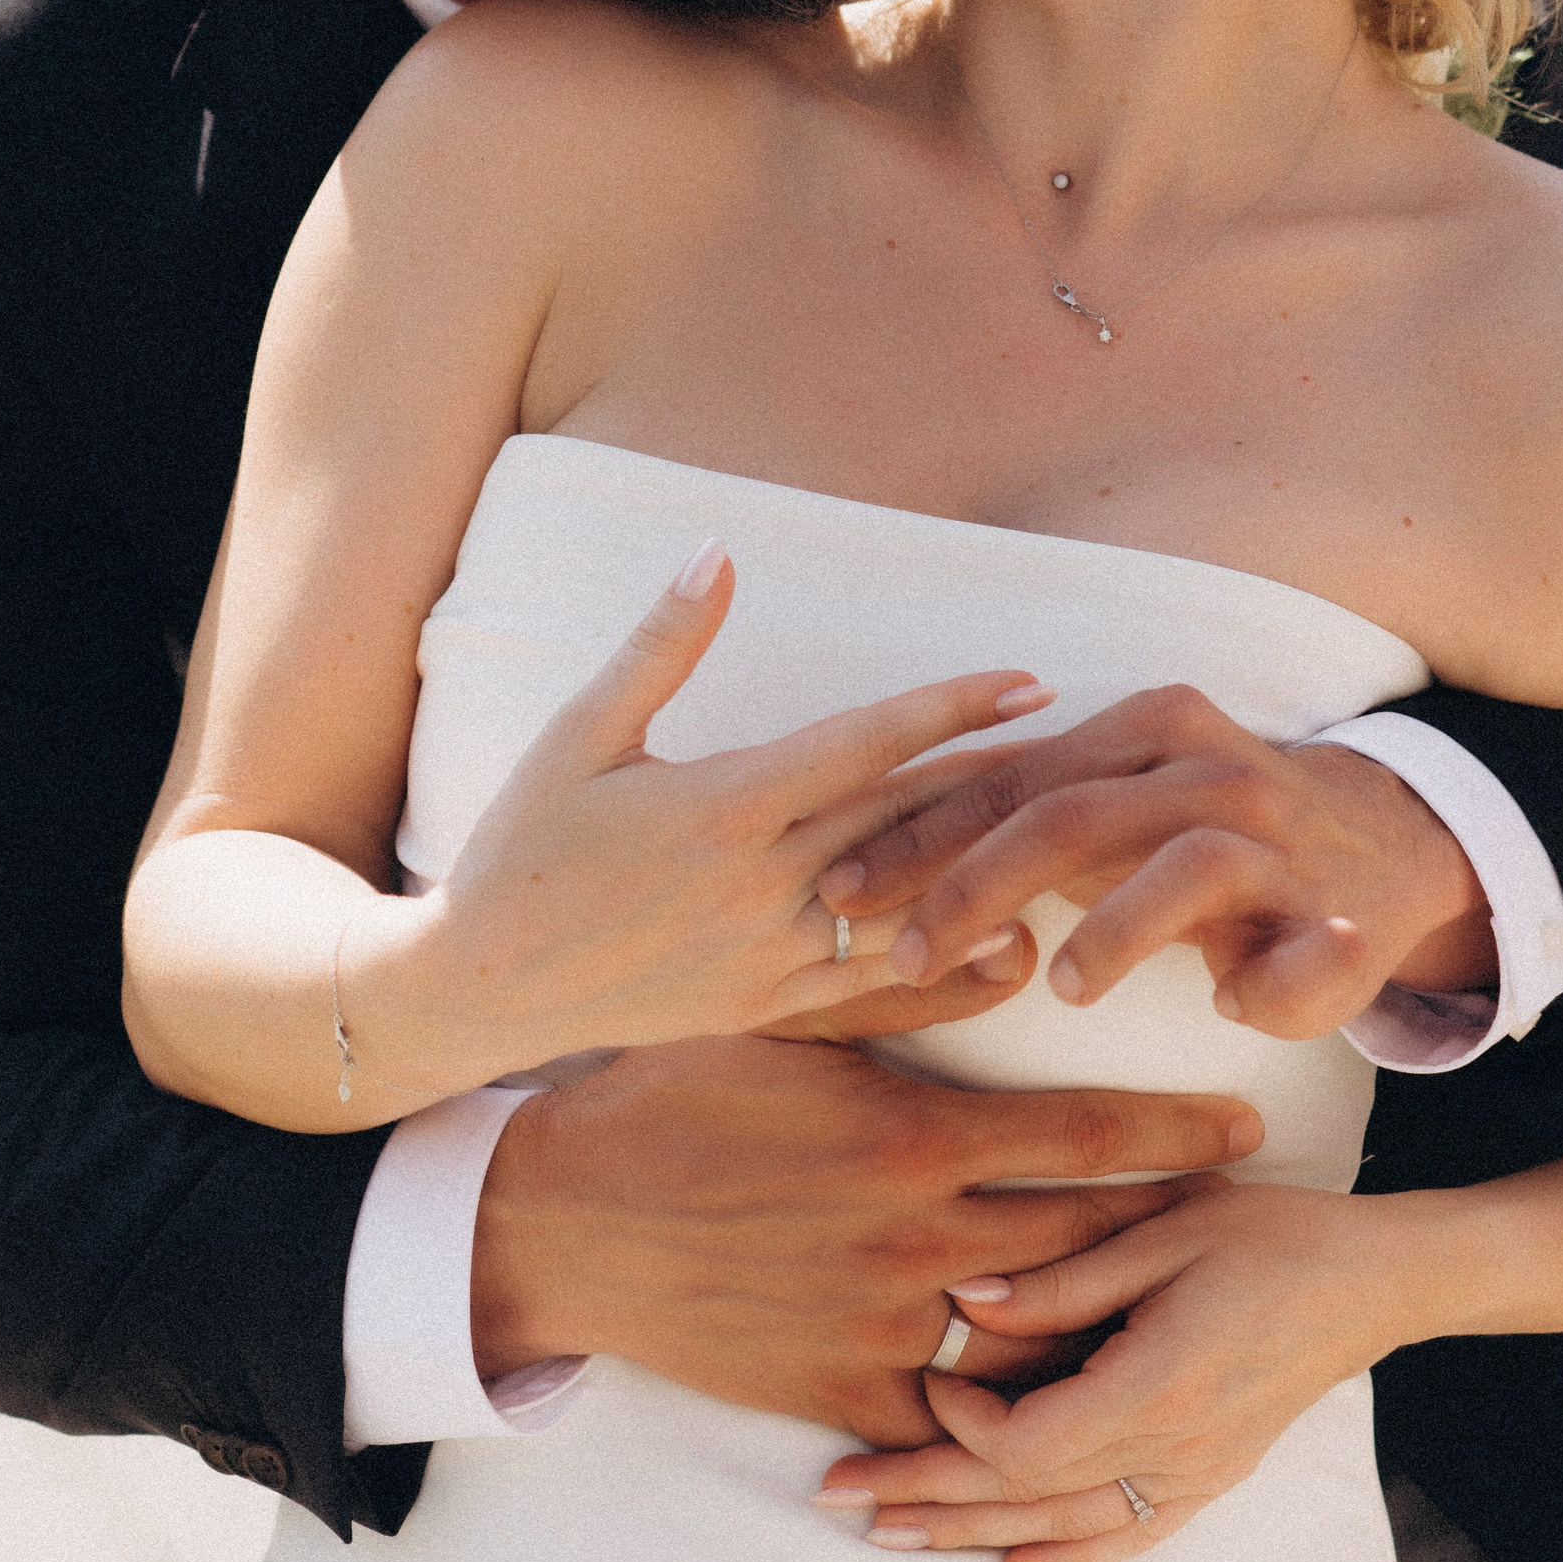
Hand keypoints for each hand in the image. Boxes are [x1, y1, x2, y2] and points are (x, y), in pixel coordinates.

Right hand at [400, 545, 1054, 1077]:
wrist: (479, 985)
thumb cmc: (522, 846)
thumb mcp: (579, 734)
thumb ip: (659, 646)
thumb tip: (718, 554)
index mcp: (724, 804)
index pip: (865, 743)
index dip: (953, 705)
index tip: (1027, 678)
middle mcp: (760, 882)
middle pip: (907, 816)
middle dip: (996, 774)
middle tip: (1082, 741)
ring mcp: (768, 954)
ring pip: (906, 901)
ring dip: (987, 865)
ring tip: (1067, 833)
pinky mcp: (765, 1008)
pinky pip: (875, 984)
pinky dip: (947, 959)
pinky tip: (1009, 941)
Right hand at [471, 1035, 1263, 1446]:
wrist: (563, 1219)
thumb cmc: (668, 1096)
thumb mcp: (779, 1021)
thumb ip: (899, 990)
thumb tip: (1004, 941)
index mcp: (909, 1136)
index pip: (1082, 1136)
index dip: (1176, 1131)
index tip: (1247, 1127)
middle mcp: (914, 1239)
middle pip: (1087, 1239)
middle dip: (1173, 1226)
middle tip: (1241, 1217)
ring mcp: (881, 1328)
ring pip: (1038, 1338)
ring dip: (1109, 1322)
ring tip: (1174, 1305)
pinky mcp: (839, 1393)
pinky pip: (953, 1424)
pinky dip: (1008, 1414)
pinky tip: (1055, 1398)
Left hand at [816, 1174, 1413, 1561]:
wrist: (1372, 1280)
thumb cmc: (1270, 1234)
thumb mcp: (1162, 1228)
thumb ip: (1063, 1274)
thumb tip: (966, 1298)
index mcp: (1156, 1383)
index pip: (1031, 1441)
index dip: (962, 1424)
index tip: (923, 1378)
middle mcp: (1172, 1449)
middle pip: (1027, 1496)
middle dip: (926, 1494)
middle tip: (839, 1495)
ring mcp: (1192, 1473)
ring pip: (1063, 1527)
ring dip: (971, 1532)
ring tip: (889, 1533)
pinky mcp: (1206, 1477)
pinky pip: (1125, 1538)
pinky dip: (1063, 1561)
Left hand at [819, 684, 1492, 1037]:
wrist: (1381, 839)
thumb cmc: (1197, 829)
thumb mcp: (1112, 800)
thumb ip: (1013, 814)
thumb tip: (861, 847)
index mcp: (1145, 729)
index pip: (1010, 778)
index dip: (919, 837)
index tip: (836, 888)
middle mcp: (1210, 772)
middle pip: (1075, 815)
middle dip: (977, 886)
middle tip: (908, 956)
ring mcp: (1285, 844)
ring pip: (1190, 867)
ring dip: (1120, 929)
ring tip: (1065, 987)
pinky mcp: (1345, 919)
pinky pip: (1310, 954)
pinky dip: (1273, 983)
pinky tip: (1234, 1007)